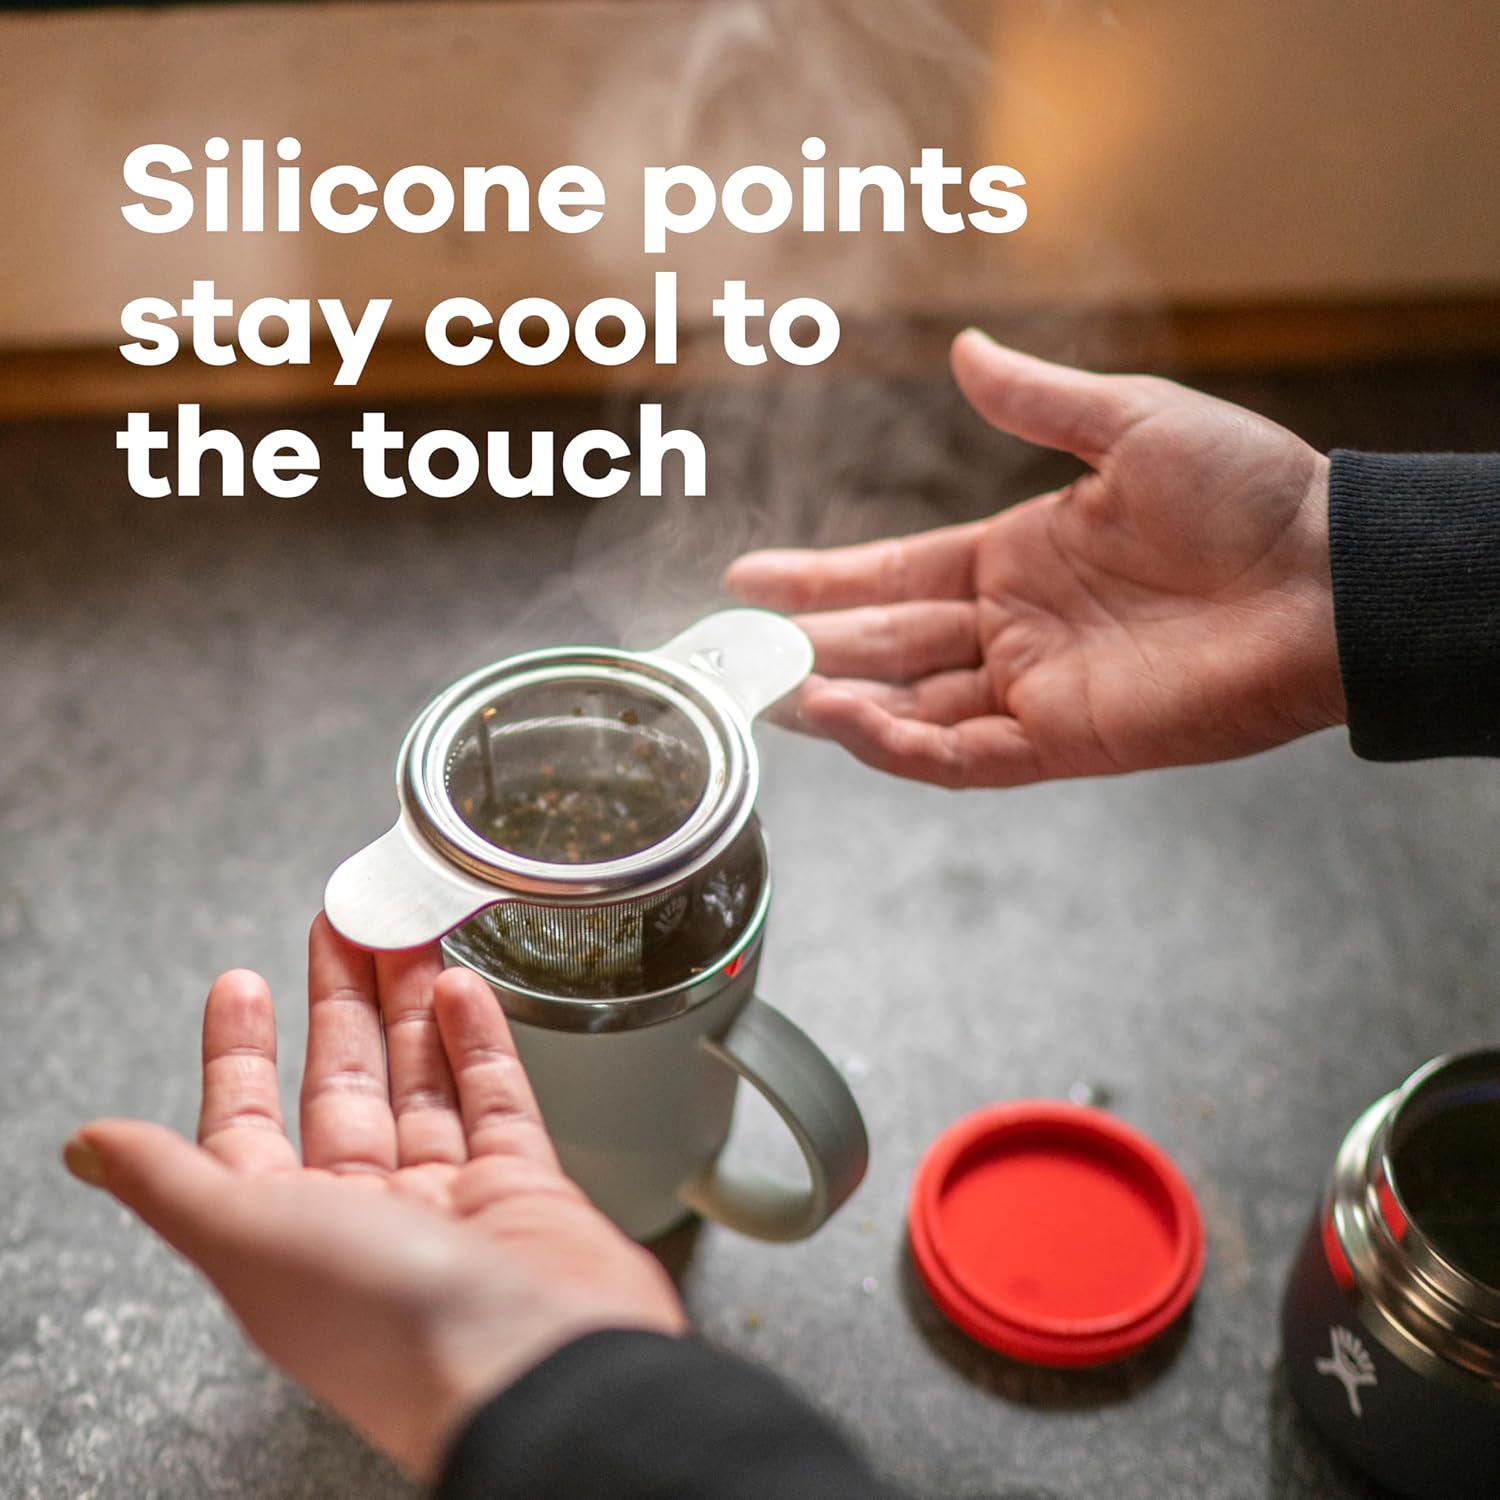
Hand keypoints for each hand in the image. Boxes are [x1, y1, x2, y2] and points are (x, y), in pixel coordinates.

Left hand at [62, 917, 684, 1478]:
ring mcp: (449, 1203)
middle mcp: (367, 1220)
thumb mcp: (249, 1237)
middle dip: (337, 1005)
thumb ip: (173, 1181)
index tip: (241, 984)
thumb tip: (90, 1145)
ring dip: (410, 1007)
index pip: (249, 1127)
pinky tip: (463, 988)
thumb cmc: (386, 1323)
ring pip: (421, 1083)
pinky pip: (495, 1100)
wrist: (534, 1368)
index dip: (241, 1053)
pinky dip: (478, 1042)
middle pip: (345, 1089)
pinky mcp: (523, 1189)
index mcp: (289, 1237)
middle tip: (342, 925)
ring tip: (403, 933)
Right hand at [725, 331, 1344, 786]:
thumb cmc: (1247, 494)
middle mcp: (1013, 627)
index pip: (894, 574)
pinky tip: (845, 722)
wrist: (1327, 578)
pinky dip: (899, 745)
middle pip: (887, 644)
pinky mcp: (1064, 741)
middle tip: (735, 650)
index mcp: (1017, 555)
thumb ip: (1038, 401)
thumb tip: (962, 353)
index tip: (751, 578)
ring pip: (910, 706)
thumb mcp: (1132, 423)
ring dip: (839, 702)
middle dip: (808, 647)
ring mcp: (1033, 688)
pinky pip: (961, 753)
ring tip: (770, 692)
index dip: (820, 579)